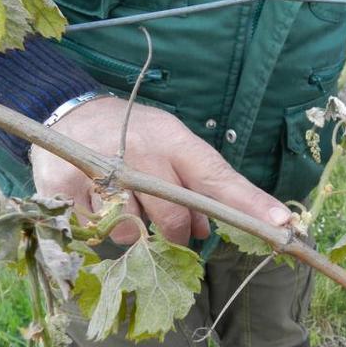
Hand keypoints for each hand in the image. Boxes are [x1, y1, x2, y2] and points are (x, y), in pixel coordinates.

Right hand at [30, 96, 290, 244]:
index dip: (249, 205)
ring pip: (132, 232)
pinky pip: (95, 234)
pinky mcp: (63, 189)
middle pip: (174, 219)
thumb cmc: (135, 133)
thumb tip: (206, 230)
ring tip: (125, 201)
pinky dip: (102, 228)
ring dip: (135, 230)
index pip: (218, 178)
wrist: (72, 112)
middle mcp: (141, 153)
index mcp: (174, 140)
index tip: (281, 227)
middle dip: (176, 234)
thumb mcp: (172, 146)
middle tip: (169, 226)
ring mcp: (100, 170)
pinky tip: (98, 202)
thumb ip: (197, 185)